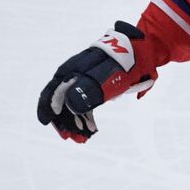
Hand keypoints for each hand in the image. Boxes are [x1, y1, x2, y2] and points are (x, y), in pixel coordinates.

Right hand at [36, 21, 151, 141]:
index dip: (47, 107)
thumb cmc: (127, 62)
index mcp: (75, 69)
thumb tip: (69, 105)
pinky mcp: (95, 83)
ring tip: (83, 137)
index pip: (53, 89)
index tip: (45, 122)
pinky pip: (85, 100)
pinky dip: (87, 115)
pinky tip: (92, 128)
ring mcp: (85, 78)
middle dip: (64, 120)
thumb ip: (91, 89)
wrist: (144, 51)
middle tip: (71, 138)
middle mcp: (76, 73)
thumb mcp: (111, 77)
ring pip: (73, 102)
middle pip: (62, 99)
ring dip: (76, 120)